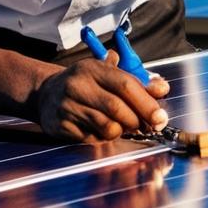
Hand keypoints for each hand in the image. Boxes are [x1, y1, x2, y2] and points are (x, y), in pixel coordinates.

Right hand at [37, 50, 170, 142]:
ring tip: (120, 125)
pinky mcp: (61, 125)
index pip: (125, 85)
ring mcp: (67, 106)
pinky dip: (102, 138)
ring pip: (106, 127)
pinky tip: (98, 129)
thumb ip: (135, 81)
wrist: (46, 93)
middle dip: (137, 121)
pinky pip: (92, 139)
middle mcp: (78, 85)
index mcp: (93, 68)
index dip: (147, 103)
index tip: (160, 117)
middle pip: (117, 109)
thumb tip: (162, 88)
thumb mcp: (107, 74)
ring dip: (121, 131)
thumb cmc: (84, 83)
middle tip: (144, 126)